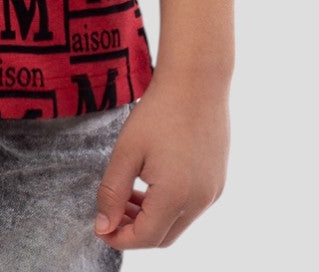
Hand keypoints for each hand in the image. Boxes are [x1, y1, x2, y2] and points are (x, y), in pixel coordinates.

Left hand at [92, 66, 229, 248]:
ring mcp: (212, 191)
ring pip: (178, 222)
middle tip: (112, 211)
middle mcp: (199, 201)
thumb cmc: (159, 111)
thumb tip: (103, 227)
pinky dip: (170, 204)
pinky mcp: (218, 180)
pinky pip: (192, 206)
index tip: (100, 226)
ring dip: (152, 217)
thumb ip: (112, 193)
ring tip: (129, 194)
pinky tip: (153, 180)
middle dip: (134, 230)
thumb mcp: (127, 151)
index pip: (144, 238)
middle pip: (163, 236)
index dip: (119, 238)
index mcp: (175, 196)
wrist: (197, 79)